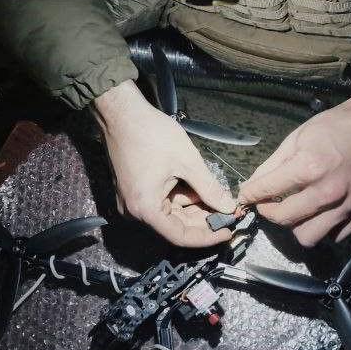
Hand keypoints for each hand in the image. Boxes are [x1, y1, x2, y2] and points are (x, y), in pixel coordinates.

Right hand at [93, 80, 236, 246]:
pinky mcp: (135, 191)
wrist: (122, 112)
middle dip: (203, 220)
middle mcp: (135, 211)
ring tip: (218, 197)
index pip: (180, 236)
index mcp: (145, 208)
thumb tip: (228, 207)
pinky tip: (200, 189)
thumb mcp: (187, 162)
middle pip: (175, 226)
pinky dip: (181, 197)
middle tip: (228, 211)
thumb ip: (210, 188)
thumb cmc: (152, 134)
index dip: (207, 236)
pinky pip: (162, 201)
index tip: (227, 230)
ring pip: (171, 213)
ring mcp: (133, 201)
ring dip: (194, 207)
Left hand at [239, 94, 350, 246]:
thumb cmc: (334, 129)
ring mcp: (347, 206)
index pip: (267, 191)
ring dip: (298, 226)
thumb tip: (252, 187)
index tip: (245, 198)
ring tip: (299, 212)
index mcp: (309, 168)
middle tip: (271, 204)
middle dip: (270, 213)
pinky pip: (334, 236)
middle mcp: (328, 192)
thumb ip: (272, 165)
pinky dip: (324, 228)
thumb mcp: (296, 138)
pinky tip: (322, 213)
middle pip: (285, 220)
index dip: (250, 196)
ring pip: (309, 237)